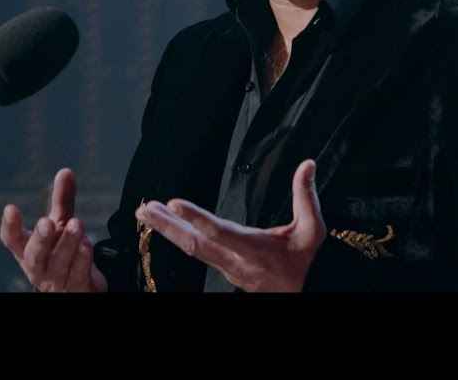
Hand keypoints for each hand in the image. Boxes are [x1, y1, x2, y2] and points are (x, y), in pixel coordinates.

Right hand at [0, 168, 107, 291]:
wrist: (78, 285)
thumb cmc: (62, 250)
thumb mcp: (62, 224)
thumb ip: (62, 200)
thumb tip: (66, 171)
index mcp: (27, 250)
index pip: (12, 240)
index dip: (9, 226)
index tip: (10, 208)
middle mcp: (38, 267)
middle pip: (35, 255)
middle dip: (40, 238)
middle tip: (47, 222)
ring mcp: (56, 280)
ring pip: (59, 264)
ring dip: (67, 244)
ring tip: (77, 224)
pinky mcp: (77, 288)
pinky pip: (78, 275)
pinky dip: (82, 260)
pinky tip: (87, 244)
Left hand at [135, 159, 325, 291]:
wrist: (300, 293)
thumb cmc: (305, 262)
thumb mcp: (313, 230)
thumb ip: (307, 197)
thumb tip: (307, 164)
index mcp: (254, 250)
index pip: (220, 232)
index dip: (197, 217)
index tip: (175, 203)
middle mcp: (234, 260)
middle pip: (194, 243)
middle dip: (166, 226)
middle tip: (144, 210)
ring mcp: (224, 266)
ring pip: (190, 247)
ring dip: (166, 229)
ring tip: (145, 213)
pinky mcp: (220, 266)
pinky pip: (194, 250)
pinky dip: (176, 235)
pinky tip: (164, 224)